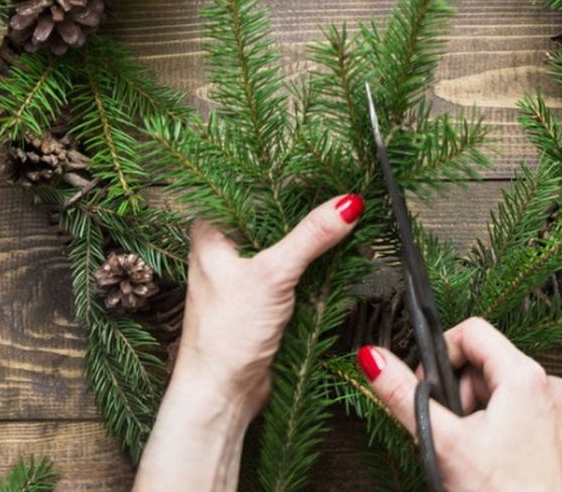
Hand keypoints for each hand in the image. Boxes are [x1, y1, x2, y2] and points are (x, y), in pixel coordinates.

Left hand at [134, 194, 364, 491]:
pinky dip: (314, 260)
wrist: (220, 393)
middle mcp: (225, 246)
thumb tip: (347, 204)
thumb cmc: (226, 334)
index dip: (288, 177)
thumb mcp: (273, 275)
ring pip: (285, 241)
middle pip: (273, 214)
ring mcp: (243, 271)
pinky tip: (338, 251)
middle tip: (345, 192)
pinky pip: (292, 267)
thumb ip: (310, 237)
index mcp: (212, 230)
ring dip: (314, 236)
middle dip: (308, 207)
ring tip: (349, 217)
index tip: (327, 168)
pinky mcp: (261, 295)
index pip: (252, 187)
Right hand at [358, 317, 561, 491]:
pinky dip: (489, 426)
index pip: (472, 331)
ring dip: (470, 411)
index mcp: (526, 376)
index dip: (439, 354)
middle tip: (447, 430)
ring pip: (494, 388)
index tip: (424, 387)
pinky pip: (511, 410)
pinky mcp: (550, 432)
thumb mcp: (443, 442)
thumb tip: (372, 358)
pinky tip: (483, 458)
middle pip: (481, 361)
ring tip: (465, 450)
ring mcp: (551, 409)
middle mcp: (546, 385)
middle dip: (455, 392)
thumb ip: (402, 395)